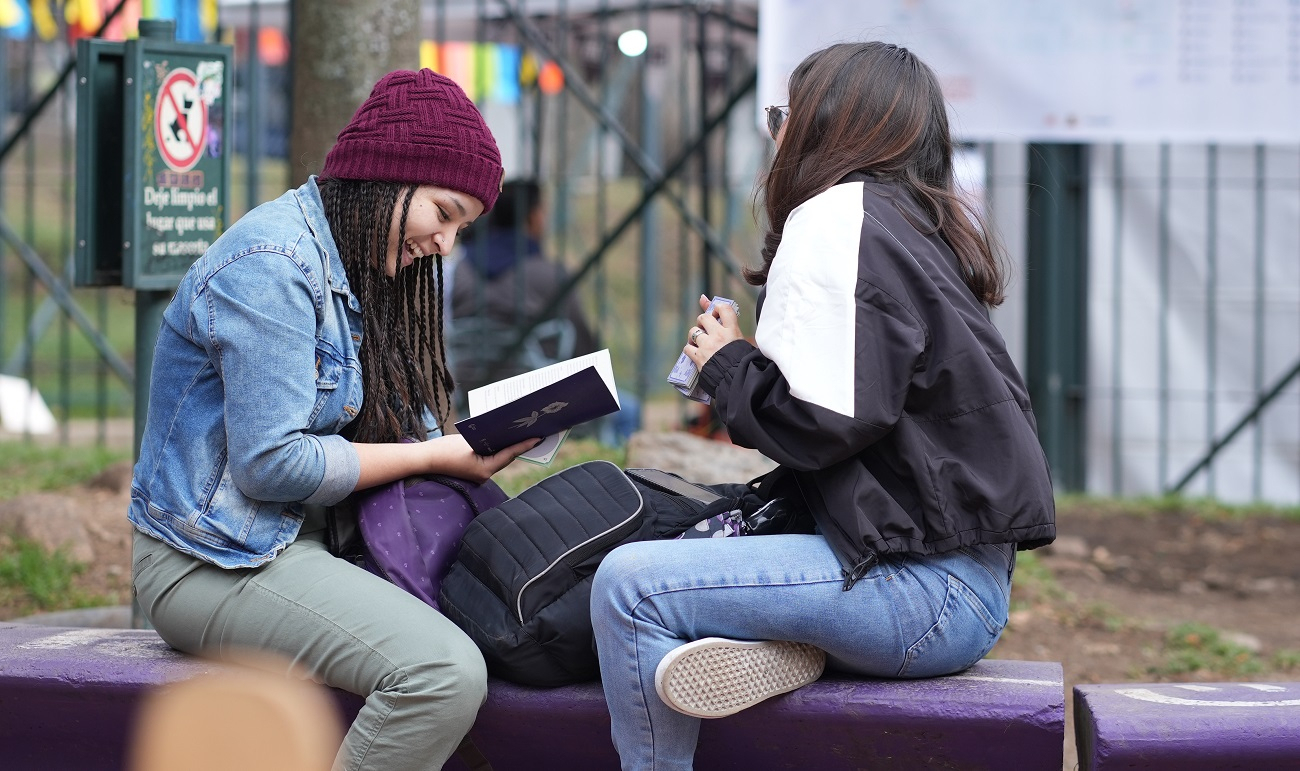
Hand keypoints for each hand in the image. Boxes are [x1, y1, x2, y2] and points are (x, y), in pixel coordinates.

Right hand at [425, 434, 539, 483]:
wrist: (424, 459)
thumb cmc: (444, 449)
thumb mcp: (467, 441)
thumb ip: (486, 439)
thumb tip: (501, 435)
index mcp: (485, 469)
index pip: (509, 455)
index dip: (524, 445)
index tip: (537, 437)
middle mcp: (484, 475)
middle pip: (506, 458)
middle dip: (518, 445)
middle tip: (534, 432)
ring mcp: (479, 474)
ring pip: (498, 459)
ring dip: (507, 447)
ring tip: (521, 434)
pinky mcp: (474, 472)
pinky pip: (489, 459)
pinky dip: (496, 450)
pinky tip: (501, 439)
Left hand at [684, 294, 743, 368]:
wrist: (738, 379)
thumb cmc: (743, 360)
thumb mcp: (741, 339)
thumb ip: (729, 321)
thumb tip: (708, 300)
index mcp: (732, 331)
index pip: (723, 308)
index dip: (717, 308)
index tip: (716, 313)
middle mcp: (719, 336)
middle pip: (703, 318)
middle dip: (703, 321)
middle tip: (706, 329)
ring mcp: (707, 346)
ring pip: (693, 332)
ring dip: (695, 336)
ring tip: (700, 342)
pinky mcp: (699, 358)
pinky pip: (687, 348)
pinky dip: (689, 349)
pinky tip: (695, 352)